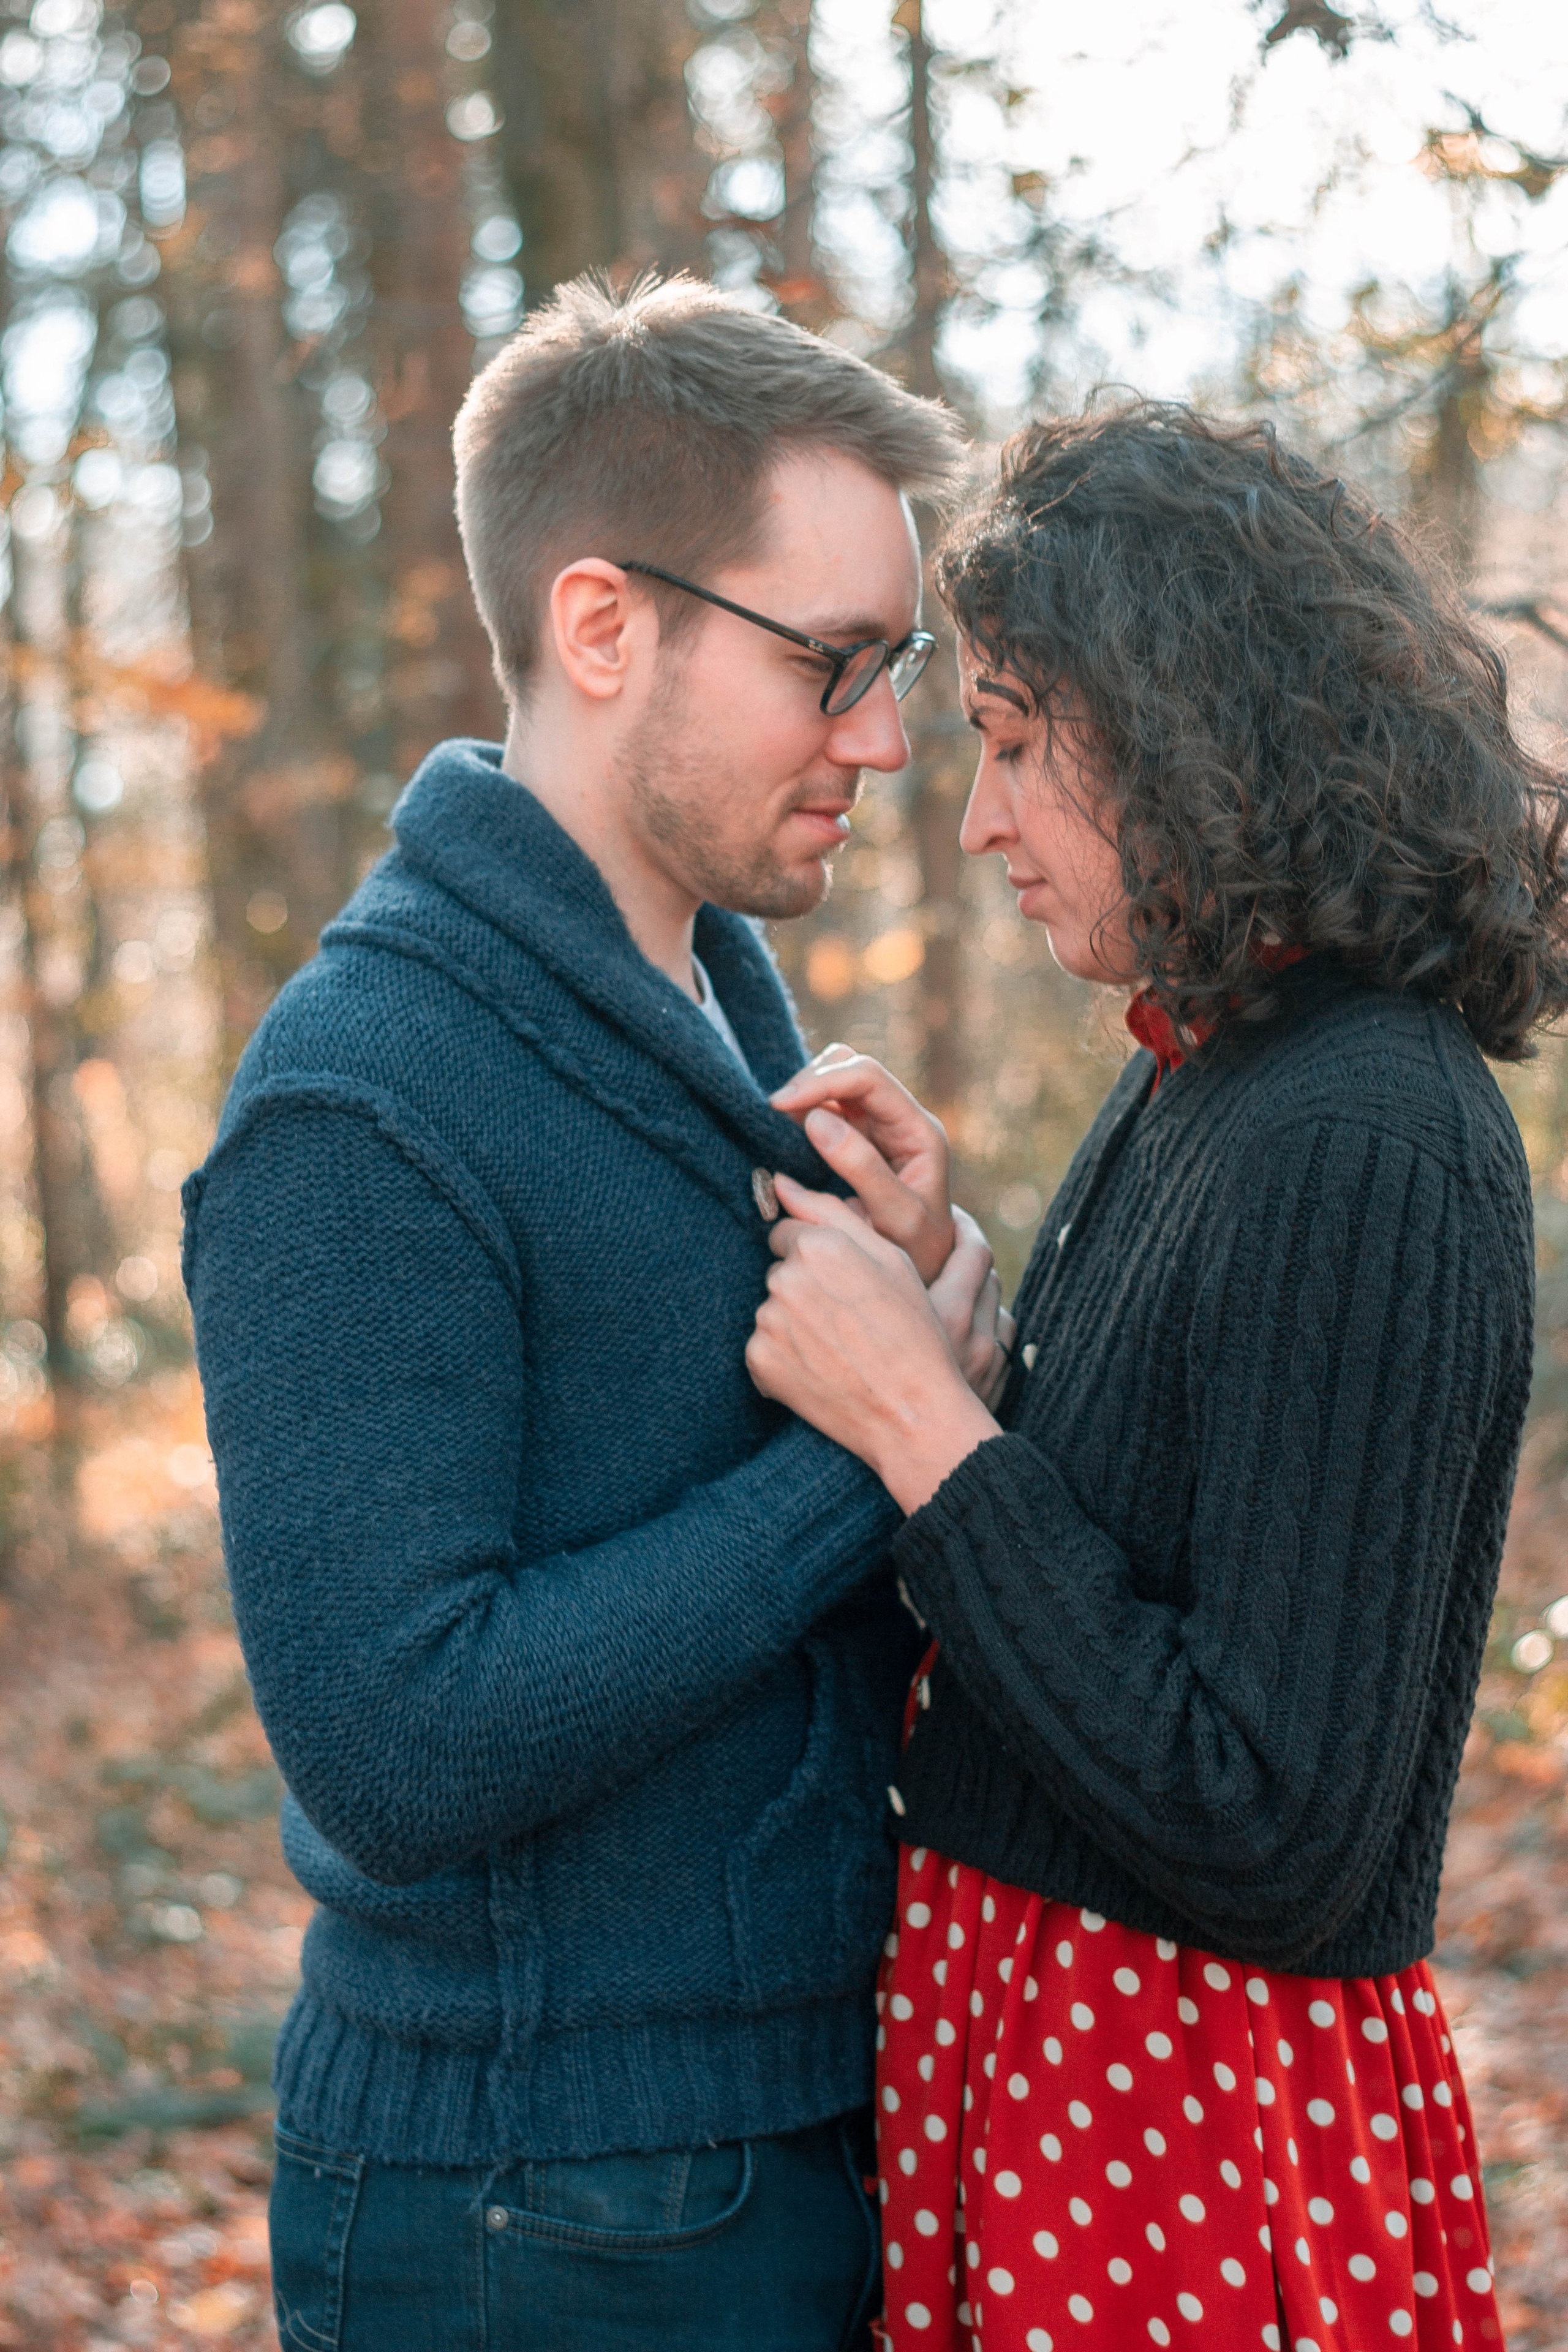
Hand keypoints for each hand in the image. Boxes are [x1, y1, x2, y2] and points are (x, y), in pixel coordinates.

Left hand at [745, 1175, 998, 1514]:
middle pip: (779, 1269)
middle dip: (805, 1287)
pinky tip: (821, 1370)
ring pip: (772, 1308)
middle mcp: (786, 1278)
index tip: (845, 1284)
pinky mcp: (759, 1361)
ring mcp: (768, 1322)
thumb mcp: (891, 1260)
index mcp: (819, 1245)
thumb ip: (831, 1212)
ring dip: (795, 1322)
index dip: (820, 1257)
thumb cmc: (912, 1331)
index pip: (788, 1232)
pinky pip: (763, 1348)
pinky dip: (785, 1358)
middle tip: (848, 1321)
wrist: (911, 1414)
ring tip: (839, 1348)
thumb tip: (780, 1183)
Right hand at [770, 1046, 953, 1281]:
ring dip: (804, 1093)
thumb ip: (861, 1168)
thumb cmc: (916, 1250)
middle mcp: (900, 1119)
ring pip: (835, 1079)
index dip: (822, 1080)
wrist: (925, 1268)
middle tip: (774, 1114)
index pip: (869, 1077)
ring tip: (778, 1124)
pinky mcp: (858, 1138)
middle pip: (851, 1066)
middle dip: (810, 1080)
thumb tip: (816, 1118)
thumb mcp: (895, 1217)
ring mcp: (879, 1126)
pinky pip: (825, 1106)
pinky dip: (801, 1111)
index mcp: (918, 1130)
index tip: (780, 1104)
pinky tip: (784, 1133)